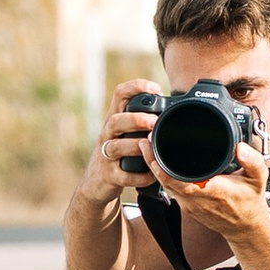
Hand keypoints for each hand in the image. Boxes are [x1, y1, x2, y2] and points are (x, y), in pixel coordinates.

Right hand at [81, 80, 164, 204]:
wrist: (96, 182)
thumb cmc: (120, 153)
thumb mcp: (125, 132)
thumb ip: (142, 121)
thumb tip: (173, 108)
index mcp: (115, 119)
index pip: (120, 95)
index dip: (135, 87)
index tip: (154, 88)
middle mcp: (108, 134)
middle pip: (115, 121)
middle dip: (135, 119)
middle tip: (154, 121)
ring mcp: (106, 155)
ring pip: (115, 147)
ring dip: (134, 145)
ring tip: (149, 146)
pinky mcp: (109, 175)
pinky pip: (123, 176)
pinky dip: (138, 176)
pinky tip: (151, 175)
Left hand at [148, 132, 269, 255]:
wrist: (246, 228)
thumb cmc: (250, 202)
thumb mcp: (258, 179)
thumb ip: (253, 161)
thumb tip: (241, 147)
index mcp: (212, 192)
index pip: (179, 179)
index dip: (162, 165)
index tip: (155, 145)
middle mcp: (196, 200)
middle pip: (165, 180)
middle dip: (151, 160)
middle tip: (144, 141)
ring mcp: (190, 205)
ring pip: (165, 185)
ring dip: (154, 167)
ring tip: (147, 147)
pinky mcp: (187, 206)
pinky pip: (170, 189)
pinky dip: (162, 175)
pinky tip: (158, 162)